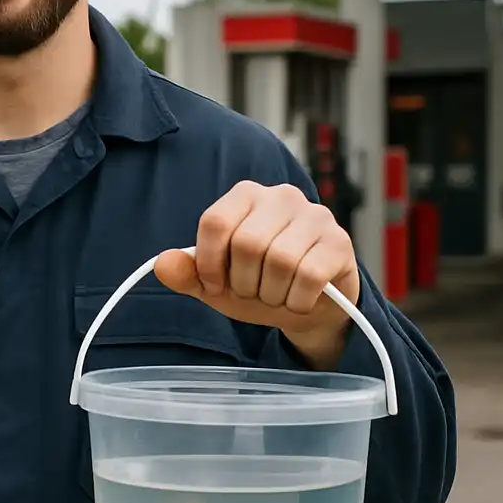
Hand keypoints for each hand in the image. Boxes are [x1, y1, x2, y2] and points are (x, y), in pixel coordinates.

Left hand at [153, 181, 359, 367]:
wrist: (308, 307)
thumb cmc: (258, 285)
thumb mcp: (216, 283)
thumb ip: (187, 273)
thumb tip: (162, 264)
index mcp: (245, 196)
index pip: (215, 222)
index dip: (209, 262)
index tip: (214, 284)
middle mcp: (281, 196)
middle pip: (247, 243)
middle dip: (244, 282)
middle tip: (252, 291)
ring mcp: (315, 215)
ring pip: (280, 260)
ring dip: (271, 293)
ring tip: (276, 294)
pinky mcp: (340, 241)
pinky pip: (310, 276)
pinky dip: (297, 300)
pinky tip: (299, 299)